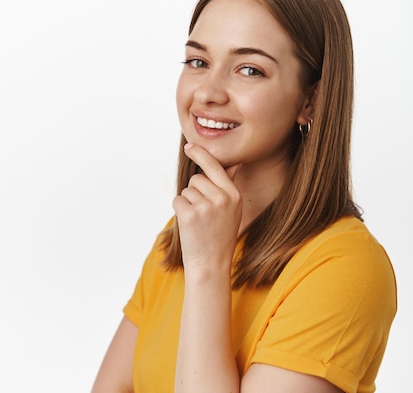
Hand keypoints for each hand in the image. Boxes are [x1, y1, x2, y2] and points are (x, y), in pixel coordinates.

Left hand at [172, 143, 241, 271]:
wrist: (212, 265)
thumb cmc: (220, 236)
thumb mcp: (232, 209)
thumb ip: (229, 185)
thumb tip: (235, 163)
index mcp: (234, 195)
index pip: (215, 166)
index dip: (201, 154)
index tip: (190, 146)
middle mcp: (222, 198)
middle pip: (196, 178)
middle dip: (194, 192)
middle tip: (203, 215)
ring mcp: (206, 206)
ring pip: (186, 190)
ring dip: (187, 203)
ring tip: (199, 222)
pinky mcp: (189, 214)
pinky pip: (177, 200)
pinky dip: (179, 211)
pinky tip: (189, 225)